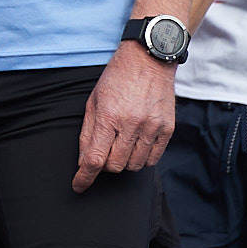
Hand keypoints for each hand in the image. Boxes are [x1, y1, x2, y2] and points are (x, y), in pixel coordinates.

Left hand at [75, 40, 176, 192]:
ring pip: (134, 165)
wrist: (148, 61)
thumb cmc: (116, 79)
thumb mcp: (93, 102)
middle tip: (103, 151)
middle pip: (115, 166)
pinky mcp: (168, 129)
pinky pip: (153, 159)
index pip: (95, 159)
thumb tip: (84, 161)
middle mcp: (132, 125)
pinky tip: (136, 146)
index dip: (84, 177)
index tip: (79, 186)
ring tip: (120, 145)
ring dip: (123, 162)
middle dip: (104, 165)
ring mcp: (152, 128)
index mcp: (109, 117)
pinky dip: (142, 159)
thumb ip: (88, 133)